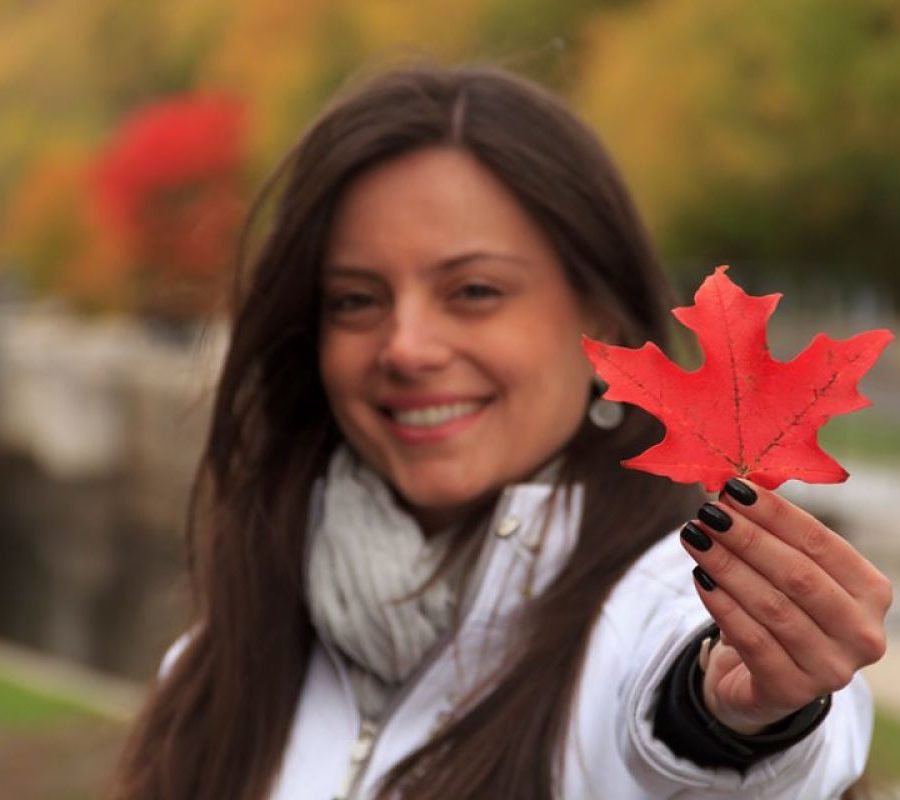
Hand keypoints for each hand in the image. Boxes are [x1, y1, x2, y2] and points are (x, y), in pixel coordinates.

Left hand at [679, 479, 892, 734]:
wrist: (764, 680)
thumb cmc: (781, 609)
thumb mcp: (787, 572)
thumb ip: (773, 535)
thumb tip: (733, 491)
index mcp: (870, 591)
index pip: (820, 542)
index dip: (775, 513)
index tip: (733, 487)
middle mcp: (862, 633)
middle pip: (797, 574)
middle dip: (747, 538)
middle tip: (707, 512)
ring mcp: (831, 669)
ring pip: (772, 606)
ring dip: (727, 566)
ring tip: (694, 537)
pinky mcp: (791, 692)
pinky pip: (752, 640)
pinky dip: (722, 605)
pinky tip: (700, 577)